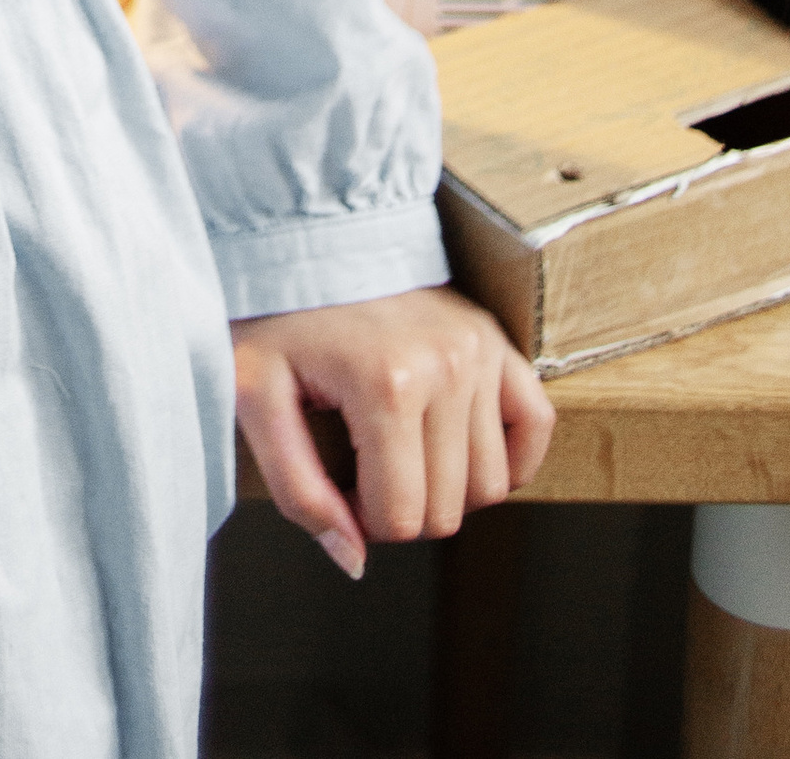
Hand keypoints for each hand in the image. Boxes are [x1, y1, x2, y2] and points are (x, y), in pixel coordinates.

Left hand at [232, 285, 553, 579]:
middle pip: (448, 510)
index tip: (333, 479)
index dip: (360, 519)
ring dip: (444, 486)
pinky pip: (535, 425)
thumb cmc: (274, 311)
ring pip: (491, 484)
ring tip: (396, 447)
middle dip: (399, 506)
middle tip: (358, 463)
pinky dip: (507, 456)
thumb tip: (354, 559)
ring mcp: (478, 350)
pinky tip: (457, 448)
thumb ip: (297, 489)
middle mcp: (446, 366)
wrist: (303, 229)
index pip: (401, 520)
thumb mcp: (254, 395)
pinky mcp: (495, 338)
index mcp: (387, 384)